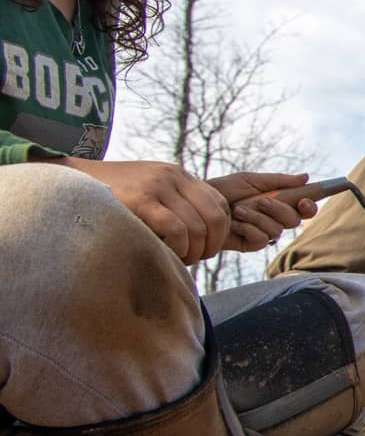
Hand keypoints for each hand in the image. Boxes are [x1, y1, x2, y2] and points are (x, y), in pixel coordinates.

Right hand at [61, 157, 230, 263]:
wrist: (73, 178)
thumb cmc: (111, 195)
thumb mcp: (149, 192)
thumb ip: (174, 205)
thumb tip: (201, 237)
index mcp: (179, 175)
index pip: (220, 204)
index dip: (220, 232)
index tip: (207, 248)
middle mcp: (173, 177)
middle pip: (215, 217)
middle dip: (211, 245)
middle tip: (196, 259)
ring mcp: (158, 186)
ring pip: (197, 227)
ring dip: (193, 251)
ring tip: (180, 260)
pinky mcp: (141, 200)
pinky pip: (177, 229)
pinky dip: (179, 248)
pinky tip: (169, 254)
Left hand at [209, 172, 319, 251]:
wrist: (197, 204)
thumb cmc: (222, 190)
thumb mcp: (250, 180)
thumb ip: (278, 180)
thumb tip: (306, 176)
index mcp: (278, 203)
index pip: (303, 209)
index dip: (309, 206)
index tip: (303, 201)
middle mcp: (273, 219)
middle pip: (294, 220)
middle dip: (279, 210)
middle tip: (261, 201)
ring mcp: (263, 233)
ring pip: (277, 230)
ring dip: (257, 218)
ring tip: (238, 210)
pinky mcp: (251, 245)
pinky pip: (262, 239)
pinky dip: (248, 229)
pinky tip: (235, 224)